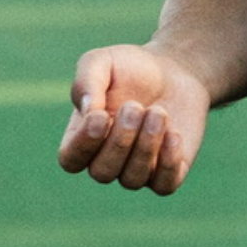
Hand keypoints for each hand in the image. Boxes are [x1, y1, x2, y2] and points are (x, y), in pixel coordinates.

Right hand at [57, 44, 209, 194]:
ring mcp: (137, 169)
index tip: (102, 116)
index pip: (71, 160)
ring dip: (146, 145)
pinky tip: (173, 134)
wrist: (174, 69)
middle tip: (135, 106)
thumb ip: (86, 81)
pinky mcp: (167, 172)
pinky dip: (168, 162)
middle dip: (120, 141)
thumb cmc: (130, 67)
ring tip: (158, 111)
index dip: (84, 144)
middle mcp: (107, 160)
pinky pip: (164, 185)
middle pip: (102, 172)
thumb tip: (88, 112)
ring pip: (133, 179)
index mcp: (84, 137)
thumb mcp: (102, 61)